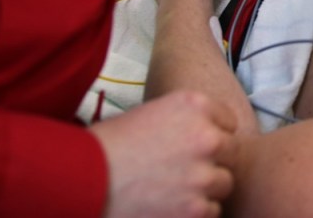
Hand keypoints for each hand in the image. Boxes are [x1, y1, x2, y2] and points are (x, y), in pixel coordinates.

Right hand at [92, 91, 236, 217]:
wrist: (80, 180)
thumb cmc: (108, 146)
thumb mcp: (151, 114)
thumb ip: (186, 121)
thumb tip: (211, 133)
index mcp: (194, 105)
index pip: (228, 121)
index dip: (212, 135)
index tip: (194, 146)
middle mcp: (207, 136)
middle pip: (231, 152)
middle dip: (213, 162)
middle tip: (184, 171)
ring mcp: (204, 174)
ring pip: (224, 184)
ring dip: (205, 189)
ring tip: (173, 190)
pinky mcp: (197, 208)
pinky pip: (212, 211)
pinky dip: (194, 213)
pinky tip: (169, 206)